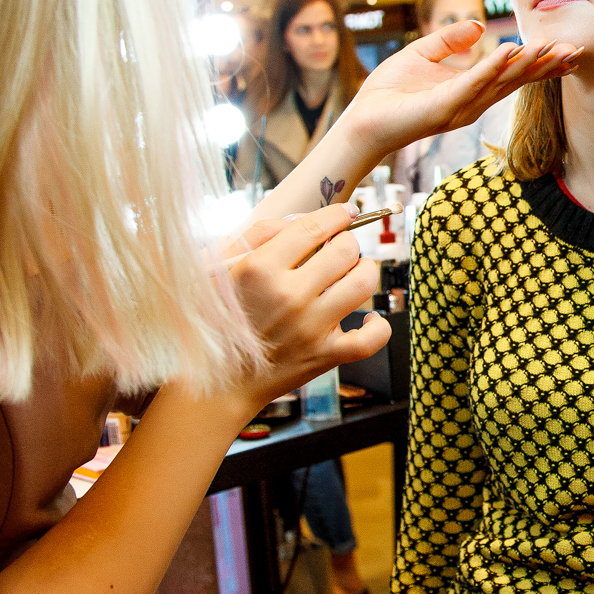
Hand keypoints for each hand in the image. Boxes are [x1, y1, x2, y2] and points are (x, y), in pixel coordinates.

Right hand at [222, 205, 388, 412]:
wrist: (215, 381)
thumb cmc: (216, 319)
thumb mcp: (219, 268)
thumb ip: (258, 236)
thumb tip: (300, 221)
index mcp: (260, 269)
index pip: (314, 228)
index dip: (337, 215)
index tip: (346, 213)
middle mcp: (289, 296)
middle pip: (345, 250)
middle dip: (346, 244)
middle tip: (338, 249)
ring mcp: (310, 328)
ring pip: (363, 283)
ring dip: (365, 272)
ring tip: (352, 274)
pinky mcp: (325, 356)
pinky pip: (371, 338)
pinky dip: (378, 326)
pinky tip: (367, 318)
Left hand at [338, 21, 580, 156]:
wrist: (363, 118)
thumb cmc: (390, 91)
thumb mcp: (424, 52)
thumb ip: (451, 39)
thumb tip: (477, 25)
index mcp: (472, 90)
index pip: (513, 74)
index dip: (540, 63)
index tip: (567, 50)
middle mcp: (472, 102)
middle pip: (516, 80)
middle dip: (546, 65)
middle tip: (576, 50)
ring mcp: (460, 107)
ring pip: (500, 82)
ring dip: (526, 64)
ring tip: (550, 46)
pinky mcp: (442, 108)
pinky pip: (471, 83)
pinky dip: (490, 67)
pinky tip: (509, 51)